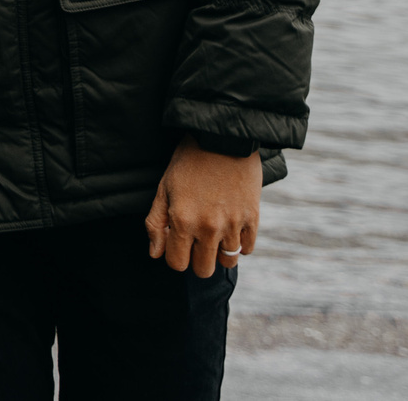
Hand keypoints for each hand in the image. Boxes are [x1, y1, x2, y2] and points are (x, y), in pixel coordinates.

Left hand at [145, 136, 260, 277]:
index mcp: (183, 221)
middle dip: (196, 260)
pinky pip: (247, 249)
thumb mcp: (164, 187)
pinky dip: (239, 245)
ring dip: (219, 254)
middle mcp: (208, 228)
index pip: (177, 263)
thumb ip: (156, 223)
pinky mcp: (252, 218)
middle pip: (203, 270)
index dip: (174, 256)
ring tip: (215, 236)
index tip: (177, 244)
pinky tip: (232, 230)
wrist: (222, 137)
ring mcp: (233, 224)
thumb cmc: (188, 161)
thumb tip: (155, 254)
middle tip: (196, 242)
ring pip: (227, 263)